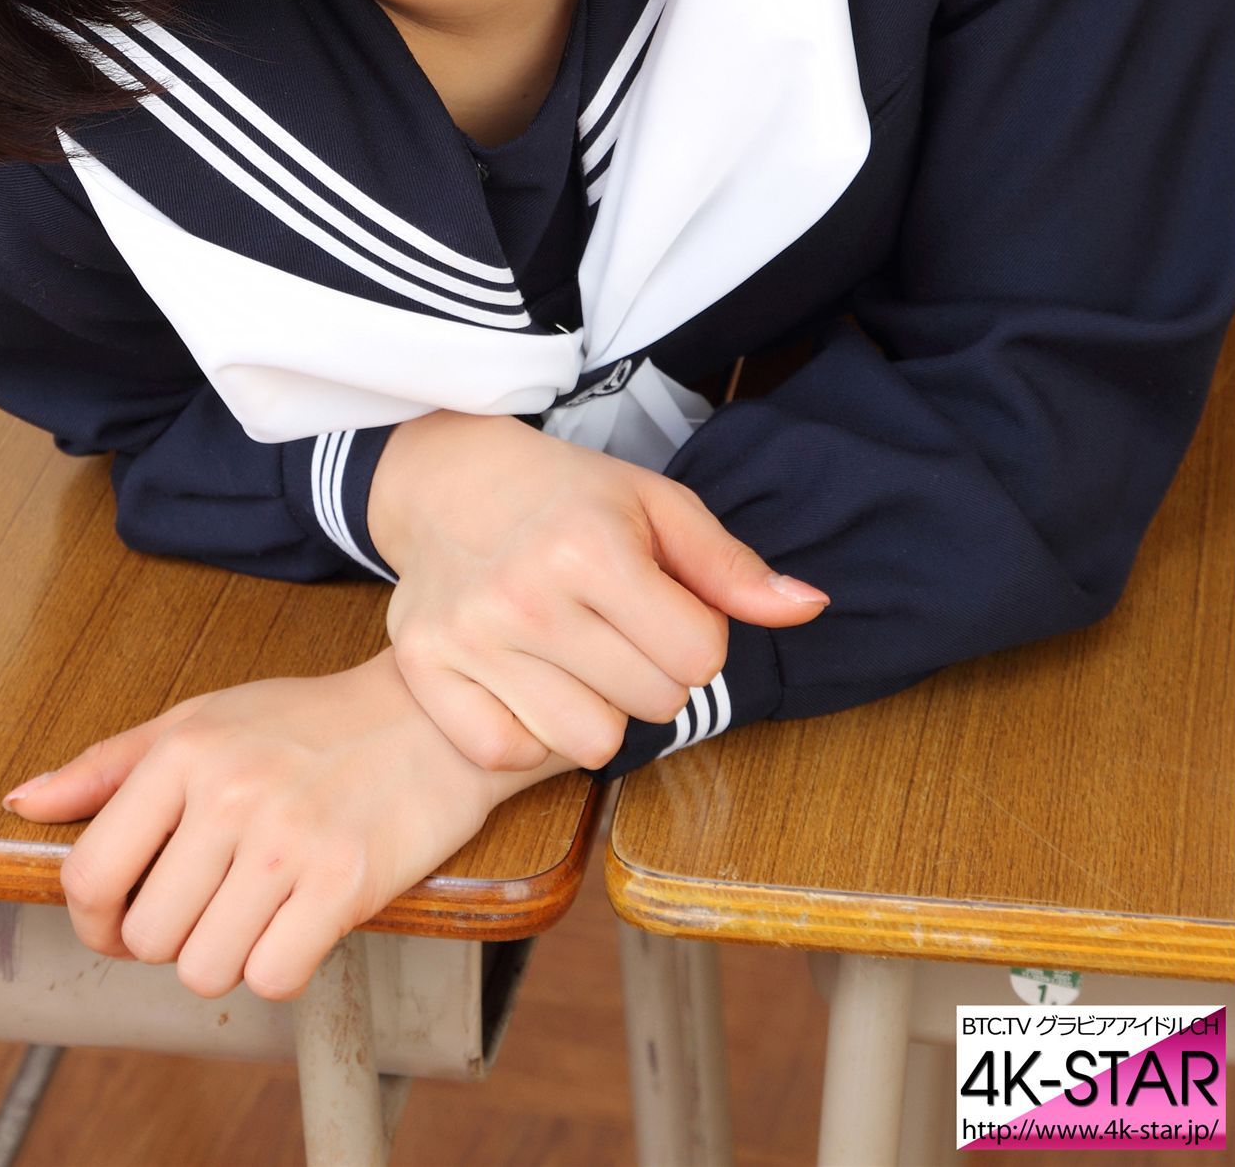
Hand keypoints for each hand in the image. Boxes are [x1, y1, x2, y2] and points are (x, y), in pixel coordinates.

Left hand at [0, 651, 569, 1000]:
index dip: (95, 921)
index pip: (89, 877)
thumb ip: (109, 765)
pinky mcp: (343, 883)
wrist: (432, 719)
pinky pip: (273, 976)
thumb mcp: (203, 718)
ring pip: (205, 969)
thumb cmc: (310, 723)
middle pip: (148, 938)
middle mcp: (229, 794)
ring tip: (257, 908)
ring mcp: (287, 841)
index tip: (122, 921)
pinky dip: (281, 965)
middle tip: (213, 902)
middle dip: (173, 937)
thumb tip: (25, 800)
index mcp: (184, 752)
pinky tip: (297, 921)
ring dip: (227, 956)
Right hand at [367, 411, 828, 771]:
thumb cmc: (567, 496)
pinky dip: (526, 730)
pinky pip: (509, 754)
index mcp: (590, 547)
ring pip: (590, 743)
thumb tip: (810, 607)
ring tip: (571, 654)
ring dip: (595, 708)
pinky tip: (523, 677)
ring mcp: (469, 637)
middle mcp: (526, 595)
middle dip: (652, 670)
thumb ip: (732, 566)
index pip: (700, 655)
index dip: (695, 634)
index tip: (661, 603)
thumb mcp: (656, 505)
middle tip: (614, 624)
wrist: (448, 480)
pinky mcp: (424, 668)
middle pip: (655, 704)